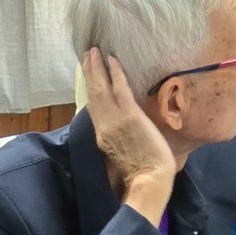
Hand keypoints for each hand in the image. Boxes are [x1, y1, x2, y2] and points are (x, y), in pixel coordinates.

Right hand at [81, 47, 174, 212]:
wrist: (148, 182)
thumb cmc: (142, 176)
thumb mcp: (123, 157)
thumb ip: (120, 141)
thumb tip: (124, 132)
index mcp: (102, 137)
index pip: (94, 108)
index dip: (90, 89)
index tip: (88, 76)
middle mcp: (104, 126)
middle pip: (92, 94)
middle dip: (89, 72)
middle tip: (87, 54)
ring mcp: (115, 120)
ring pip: (101, 88)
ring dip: (96, 68)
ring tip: (94, 52)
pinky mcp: (129, 116)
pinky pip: (119, 88)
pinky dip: (114, 73)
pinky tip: (112, 59)